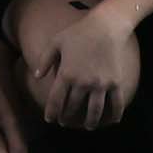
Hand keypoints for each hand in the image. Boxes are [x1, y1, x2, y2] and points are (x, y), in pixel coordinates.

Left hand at [30, 9, 132, 129]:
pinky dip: (114, 115)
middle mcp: (83, 83)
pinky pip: (116, 103)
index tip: (50, 119)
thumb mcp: (55, 42)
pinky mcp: (115, 83)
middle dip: (67, 117)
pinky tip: (112, 121)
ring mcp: (100, 84)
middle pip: (74, 107)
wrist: (105, 27)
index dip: (52, 112)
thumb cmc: (78, 32)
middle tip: (65, 121)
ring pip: (94, 111)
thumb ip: (45, 60)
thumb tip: (37, 76)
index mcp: (66, 74)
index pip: (56, 100)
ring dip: (90, 121)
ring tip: (88, 126)